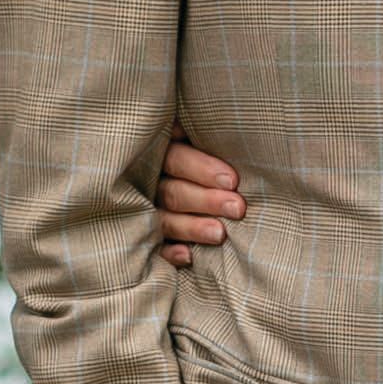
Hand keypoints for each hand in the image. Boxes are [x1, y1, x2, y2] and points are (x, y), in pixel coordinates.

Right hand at [157, 122, 242, 267]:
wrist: (177, 174)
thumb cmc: (204, 149)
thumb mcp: (195, 135)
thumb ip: (205, 133)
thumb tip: (232, 127)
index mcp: (160, 151)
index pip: (176, 159)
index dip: (202, 169)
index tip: (233, 180)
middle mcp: (148, 182)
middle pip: (173, 192)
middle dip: (207, 201)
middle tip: (238, 208)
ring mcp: (144, 210)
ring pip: (165, 220)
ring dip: (192, 228)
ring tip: (220, 234)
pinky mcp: (145, 237)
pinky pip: (153, 248)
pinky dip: (169, 253)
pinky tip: (188, 256)